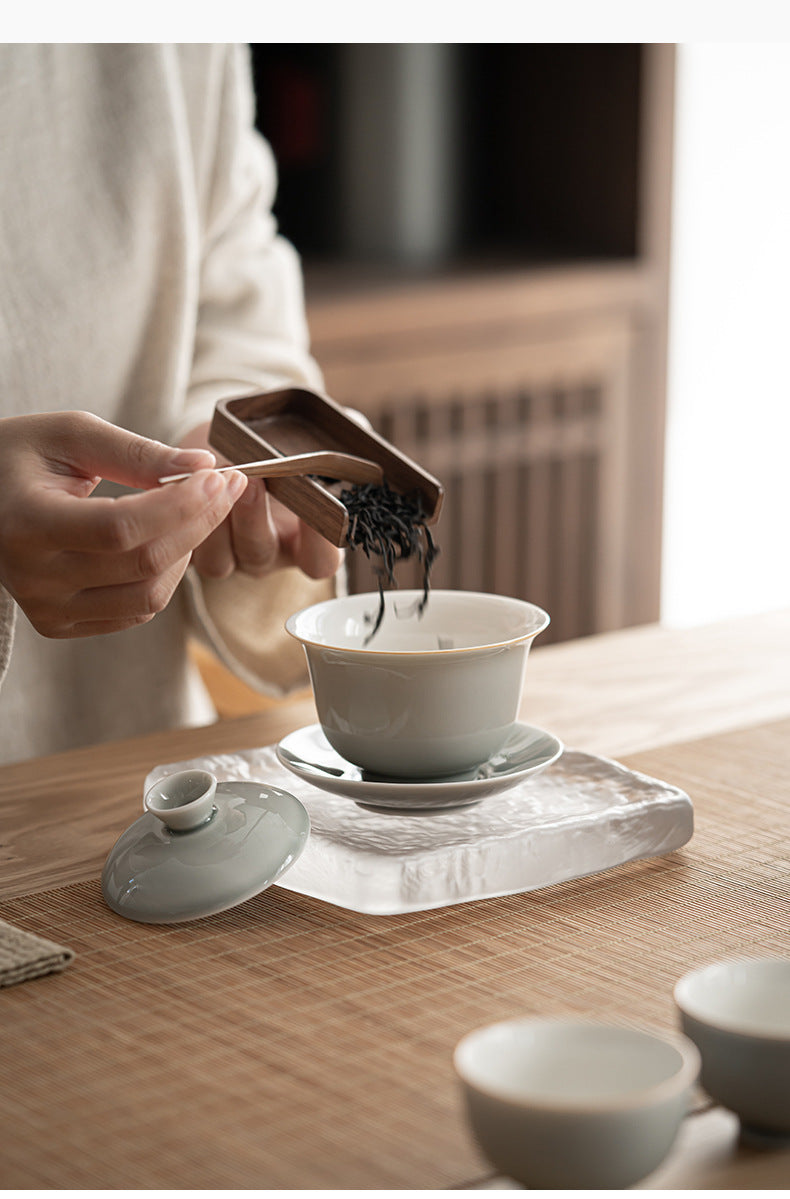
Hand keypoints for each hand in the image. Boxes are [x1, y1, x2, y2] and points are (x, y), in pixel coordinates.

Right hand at [0, 411, 247, 637]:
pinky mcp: (58, 624)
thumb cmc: (22, 456)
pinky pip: (135, 613)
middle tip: (226, 486)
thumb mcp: (71, 435)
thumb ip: (137, 452)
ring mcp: (45, 608)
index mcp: (26, 524)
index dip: (180, 505)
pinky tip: (167, 539)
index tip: (217, 476)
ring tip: (195, 511)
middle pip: (143, 564)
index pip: (121, 528)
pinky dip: (164, 577)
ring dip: (187, 552)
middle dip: (198, 522)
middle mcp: (33, 577)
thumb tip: (202, 467)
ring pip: (148, 597)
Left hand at [179, 422, 342, 581]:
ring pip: (220, 558)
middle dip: (254, 517)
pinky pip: (185, 547)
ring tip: (215, 476)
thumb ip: (344, 433)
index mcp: (306, 540)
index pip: (320, 560)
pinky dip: (184, 515)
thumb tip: (356, 426)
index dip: (322, 540)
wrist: (234, 438)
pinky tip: (187, 483)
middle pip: (262, 554)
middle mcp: (269, 553)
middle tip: (254, 479)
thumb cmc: (285, 442)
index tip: (320, 505)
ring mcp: (229, 553)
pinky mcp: (192, 544)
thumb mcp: (318, 435)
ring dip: (216, 518)